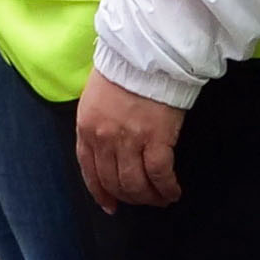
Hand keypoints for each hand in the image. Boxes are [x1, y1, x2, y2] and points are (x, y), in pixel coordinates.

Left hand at [76, 76, 186, 212]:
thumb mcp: (95, 97)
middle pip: (113, 181)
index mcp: (86, 127)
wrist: (146, 54)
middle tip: (142, 199)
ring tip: (160, 198)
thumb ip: (97, 124)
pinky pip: (160, 174)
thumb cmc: (123, 69)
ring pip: (135, 183)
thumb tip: (107, 147)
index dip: (100, 192)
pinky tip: (173, 192)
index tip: (110, 205)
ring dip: (148, 197)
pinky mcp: (156, 139)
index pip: (89, 169)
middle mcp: (104, 139)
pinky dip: (166, 188)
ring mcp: (129, 141)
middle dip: (128, 196)